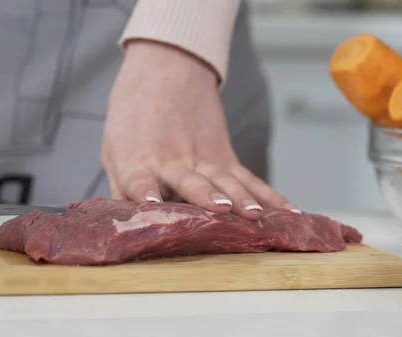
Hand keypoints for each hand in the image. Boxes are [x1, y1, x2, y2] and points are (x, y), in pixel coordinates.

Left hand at [101, 40, 296, 218]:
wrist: (166, 71)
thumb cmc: (133, 115)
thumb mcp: (114, 150)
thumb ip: (122, 188)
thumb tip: (126, 223)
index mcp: (137, 162)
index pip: (139, 180)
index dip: (145, 191)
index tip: (152, 201)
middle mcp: (172, 163)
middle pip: (190, 182)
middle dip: (205, 196)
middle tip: (221, 209)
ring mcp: (203, 159)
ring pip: (225, 181)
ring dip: (241, 198)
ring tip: (256, 214)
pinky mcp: (224, 156)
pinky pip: (248, 178)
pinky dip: (269, 195)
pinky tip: (287, 211)